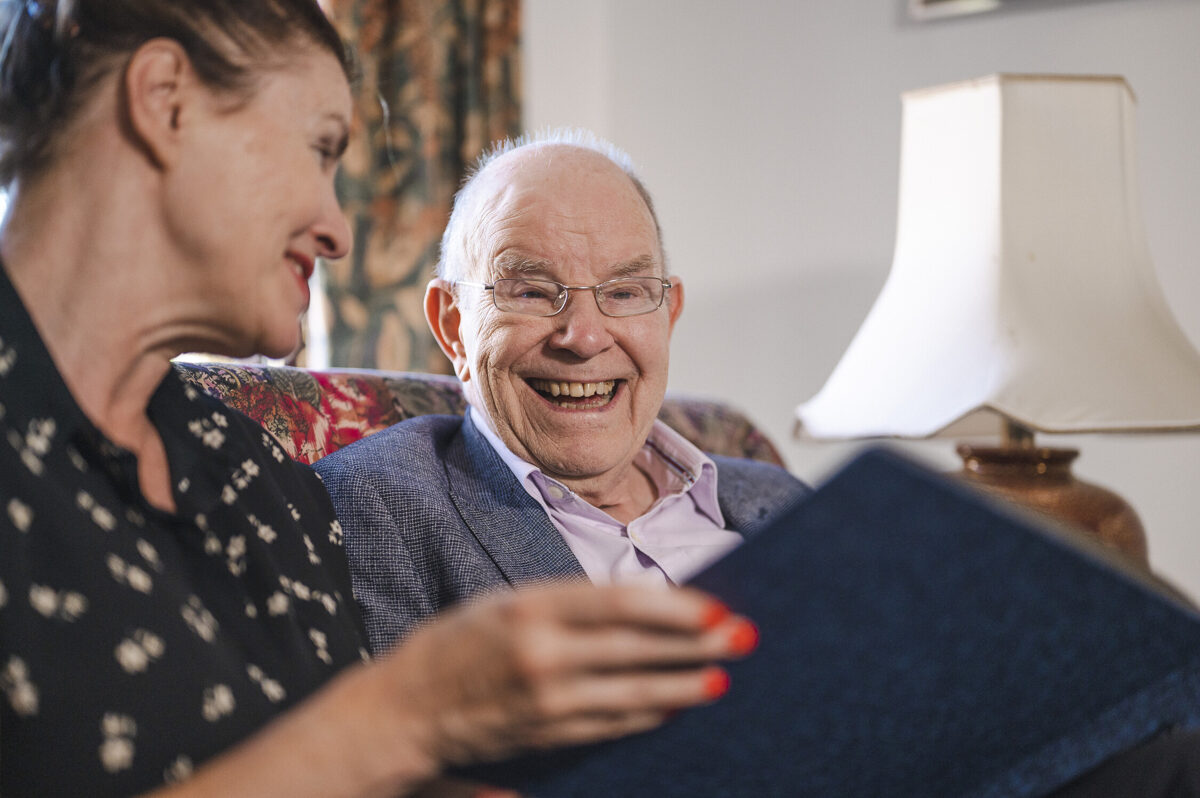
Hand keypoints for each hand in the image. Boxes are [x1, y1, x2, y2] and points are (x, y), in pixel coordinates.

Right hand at [380, 582, 757, 768]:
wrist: (406, 709)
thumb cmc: (459, 641)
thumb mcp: (509, 603)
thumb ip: (571, 604)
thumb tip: (644, 603)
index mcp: (531, 608)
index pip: (620, 604)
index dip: (675, 608)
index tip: (716, 606)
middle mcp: (543, 655)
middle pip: (638, 650)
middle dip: (696, 646)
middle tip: (743, 638)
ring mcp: (548, 702)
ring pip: (634, 693)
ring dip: (685, 685)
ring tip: (723, 678)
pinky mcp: (550, 735)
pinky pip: (613, 723)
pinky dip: (650, 712)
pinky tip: (677, 702)